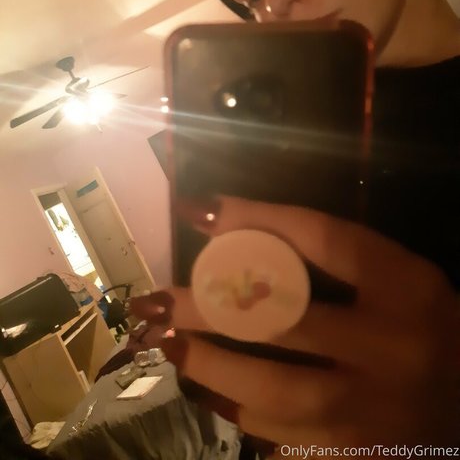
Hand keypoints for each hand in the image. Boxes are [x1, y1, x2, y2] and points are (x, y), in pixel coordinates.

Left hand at [130, 196, 458, 454]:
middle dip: (206, 306)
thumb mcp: (396, 276)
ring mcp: (371, 410)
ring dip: (207, 366)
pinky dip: (237, 410)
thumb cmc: (425, 327)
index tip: (197, 207)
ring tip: (170, 345)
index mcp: (406, 286)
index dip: (253, 218)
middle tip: (157, 300)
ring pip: (270, 390)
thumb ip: (333, 253)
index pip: (323, 238)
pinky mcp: (353, 454)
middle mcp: (391, 346)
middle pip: (282, 316)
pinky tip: (211, 390)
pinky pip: (280, 437)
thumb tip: (236, 229)